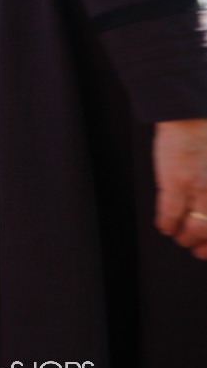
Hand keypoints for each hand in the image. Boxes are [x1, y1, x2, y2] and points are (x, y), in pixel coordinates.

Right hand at [153, 118, 206, 257]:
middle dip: (202, 245)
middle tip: (194, 248)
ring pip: (194, 228)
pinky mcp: (176, 183)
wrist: (191, 118)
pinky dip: (167, 224)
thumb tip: (206, 209)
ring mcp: (198, 188)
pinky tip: (164, 226)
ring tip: (179, 237)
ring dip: (184, 237)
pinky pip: (170, 214)